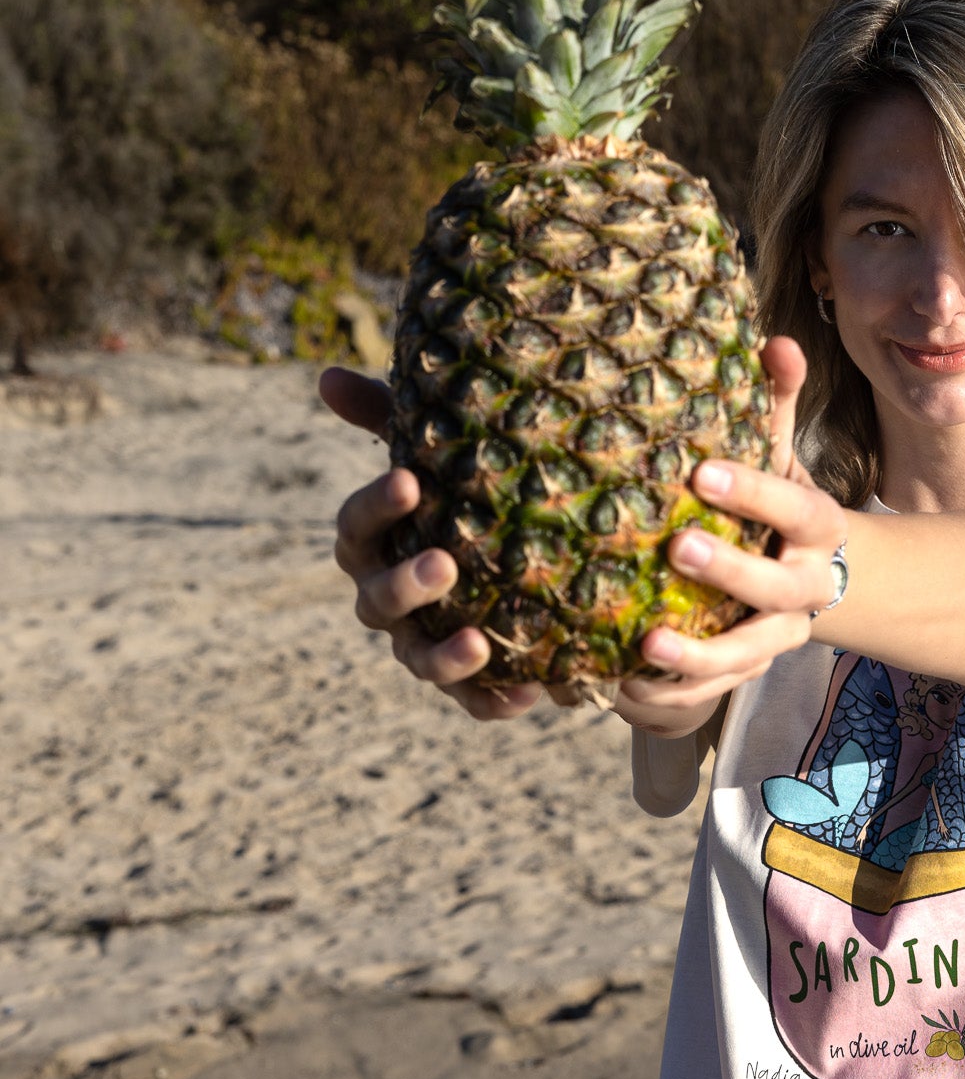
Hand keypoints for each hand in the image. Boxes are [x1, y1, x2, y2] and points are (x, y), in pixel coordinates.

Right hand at [319, 366, 542, 720]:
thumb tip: (326, 376)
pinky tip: (525, 694)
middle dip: (408, 586)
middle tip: (446, 564)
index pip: (356, 525)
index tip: (410, 480)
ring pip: (418, 660)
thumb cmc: (460, 495)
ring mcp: (420, 644)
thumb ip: (388, 418)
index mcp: (372, 543)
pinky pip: (471, 702)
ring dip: (444, 657)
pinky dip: (492, 702)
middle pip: (379, 601)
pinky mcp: (465, 683)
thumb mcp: (435, 452)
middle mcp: (384, 599)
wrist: (515, 559)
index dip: (377, 506)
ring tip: (480, 643)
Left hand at [615, 341, 845, 728]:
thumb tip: (779, 341)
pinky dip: (673, 694)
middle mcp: (806, 585)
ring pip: (749, 654)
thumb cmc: (779, 504)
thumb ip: (775, 403)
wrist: (821, 576)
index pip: (795, 506)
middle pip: (777, 587)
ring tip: (646, 642)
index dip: (754, 491)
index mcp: (817, 524)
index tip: (702, 471)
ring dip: (700, 655)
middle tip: (677, 547)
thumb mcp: (781, 453)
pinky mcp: (749, 670)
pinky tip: (624, 685)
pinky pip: (715, 693)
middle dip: (731, 570)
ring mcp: (780, 635)